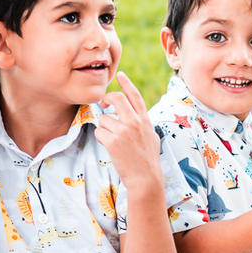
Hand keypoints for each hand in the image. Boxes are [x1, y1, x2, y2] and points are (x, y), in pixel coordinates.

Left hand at [96, 73, 162, 192]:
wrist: (146, 178)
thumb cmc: (148, 160)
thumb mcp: (152, 137)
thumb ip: (144, 125)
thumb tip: (138, 117)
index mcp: (145, 120)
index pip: (135, 96)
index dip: (127, 83)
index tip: (120, 74)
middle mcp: (135, 122)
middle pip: (116, 98)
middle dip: (106, 99)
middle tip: (103, 104)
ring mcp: (124, 131)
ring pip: (104, 118)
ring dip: (104, 128)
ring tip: (113, 140)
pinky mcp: (114, 141)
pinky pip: (99, 131)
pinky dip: (101, 138)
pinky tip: (109, 146)